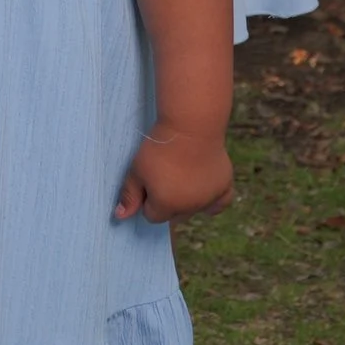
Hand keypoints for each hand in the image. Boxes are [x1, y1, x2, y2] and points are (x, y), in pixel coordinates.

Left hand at [115, 127, 233, 223]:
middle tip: (166, 174)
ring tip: (182, 172)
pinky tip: (204, 191)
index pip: (152, 215)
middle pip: (174, 214)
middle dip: (168, 201)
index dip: (147, 198)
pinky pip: (220, 203)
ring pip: (195, 208)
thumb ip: (130, 195)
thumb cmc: (159, 148)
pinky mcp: (224, 186)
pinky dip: (213, 200)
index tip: (148, 180)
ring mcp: (209, 198)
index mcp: (166, 207)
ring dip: (188, 199)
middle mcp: (190, 208)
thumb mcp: (137, 170)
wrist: (191, 127)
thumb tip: (121, 216)